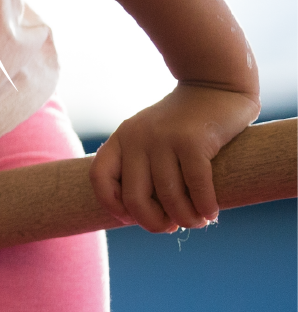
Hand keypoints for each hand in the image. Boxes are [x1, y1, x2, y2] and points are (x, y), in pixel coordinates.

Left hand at [90, 83, 259, 232]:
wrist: (212, 85)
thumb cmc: (182, 123)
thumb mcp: (150, 138)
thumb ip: (142, 166)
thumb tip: (143, 214)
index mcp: (121, 139)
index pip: (99, 178)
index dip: (112, 206)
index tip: (133, 218)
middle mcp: (137, 138)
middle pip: (134, 197)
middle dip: (153, 222)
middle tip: (172, 225)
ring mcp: (163, 138)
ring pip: (168, 197)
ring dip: (186, 218)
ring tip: (197, 220)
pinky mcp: (192, 141)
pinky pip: (196, 186)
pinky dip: (205, 207)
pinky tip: (211, 212)